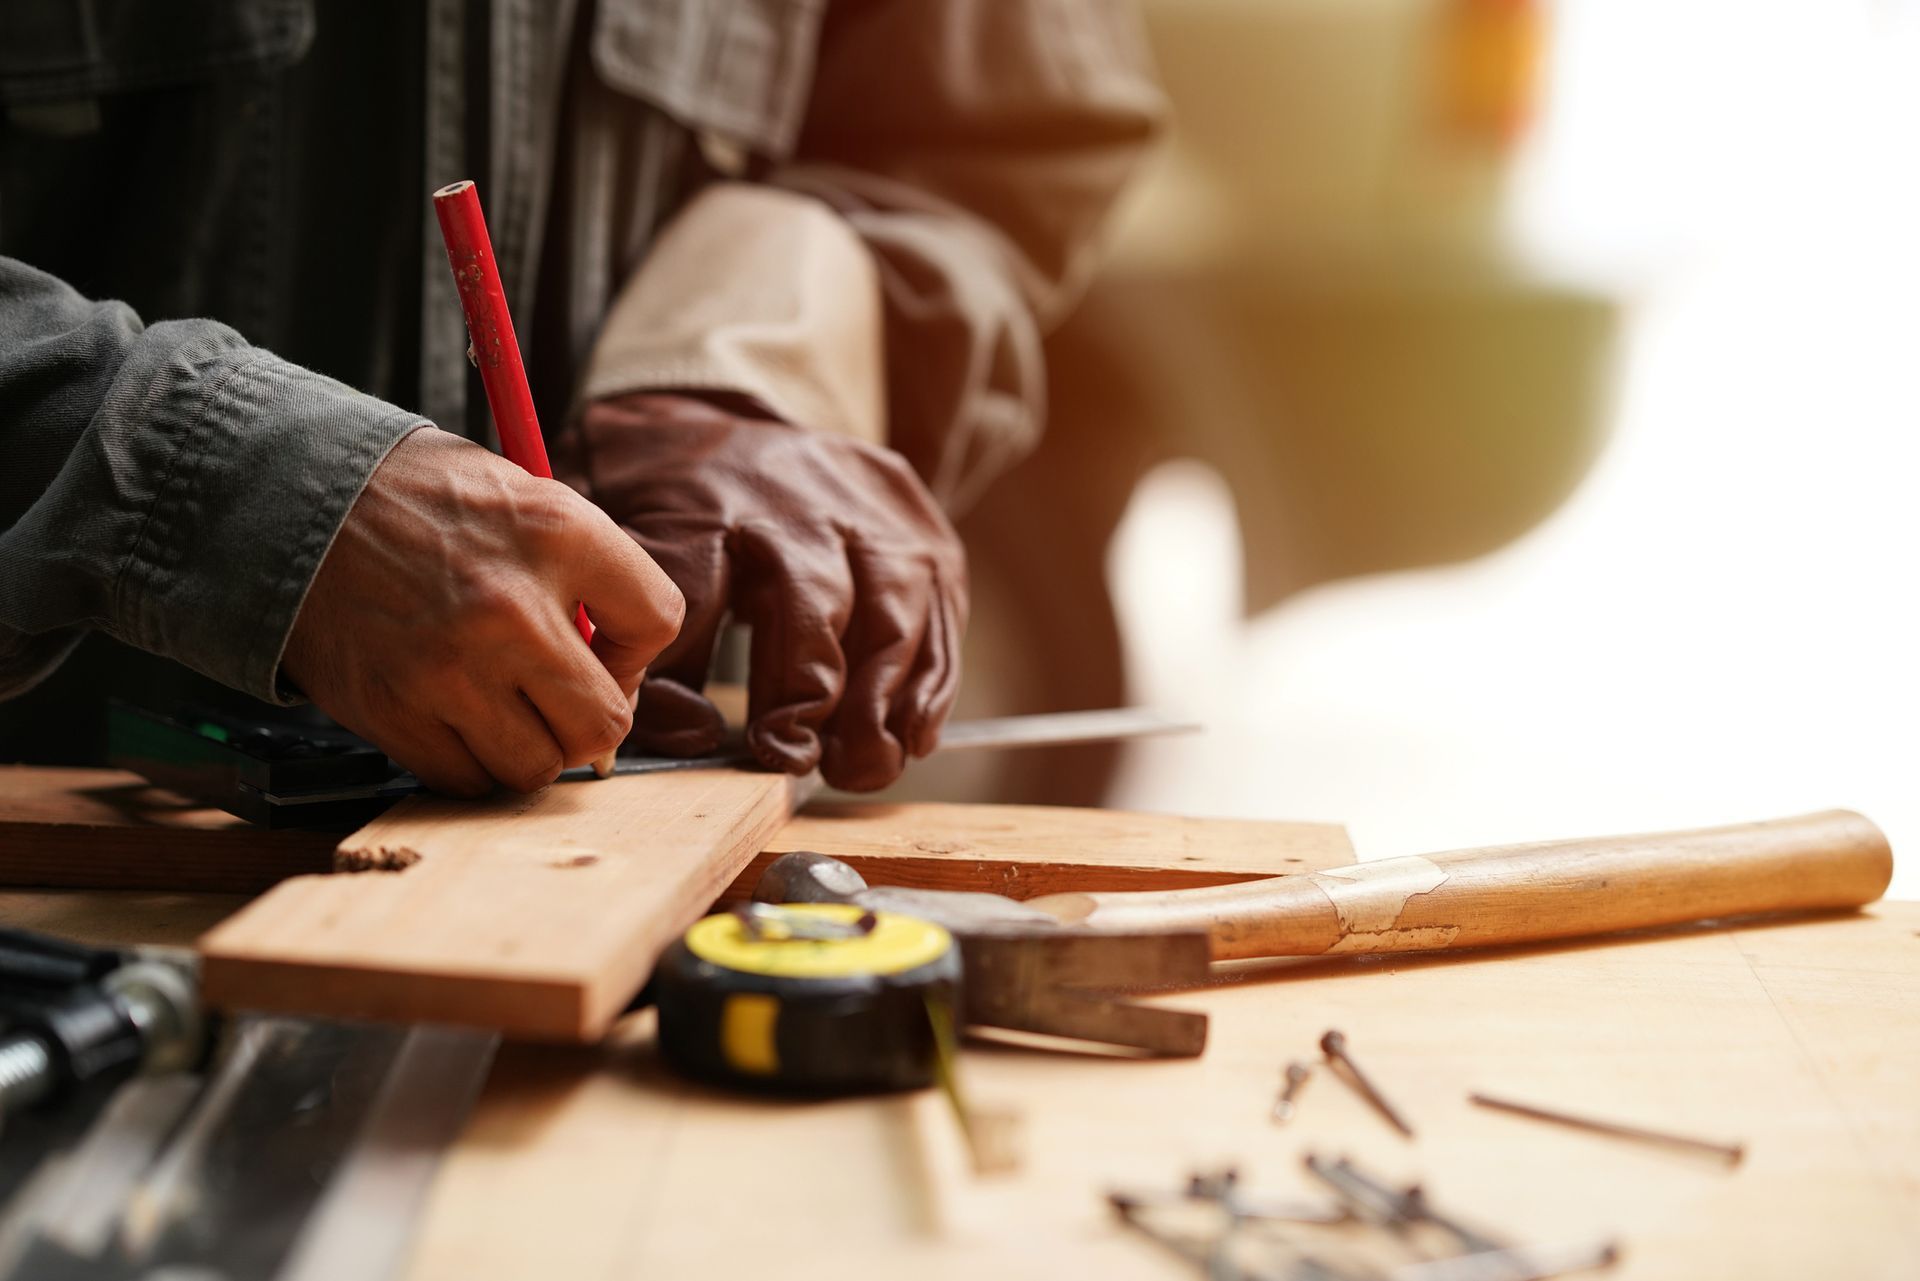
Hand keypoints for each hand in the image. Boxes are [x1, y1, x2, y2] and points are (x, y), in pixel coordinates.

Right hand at [282, 427, 684, 795]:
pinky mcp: (394, 710)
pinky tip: (450, 715)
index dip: (639, 648)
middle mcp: (512, 605)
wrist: (295, 499)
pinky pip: (464, 778)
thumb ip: (584, 575)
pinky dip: (466, 761)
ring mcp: (451, 666)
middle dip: (589, 720)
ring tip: (500, 706)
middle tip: (559, 701)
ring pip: (537, 767)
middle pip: (605, 722)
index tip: (608, 653)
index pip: (659, 619)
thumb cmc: (419, 500)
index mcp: (558, 532)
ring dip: (527, 748)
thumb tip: (621, 672)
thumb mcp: (523, 499)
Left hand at [555, 393, 966, 791]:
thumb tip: (644, 720)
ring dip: (880, 701)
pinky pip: (940, 612)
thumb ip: (595, 605)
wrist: (732, 405)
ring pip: (891, 610)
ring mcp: (865, 512)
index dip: (689, 684)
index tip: (697, 736)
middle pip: (811, 604)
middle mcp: (790, 501)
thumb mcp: (597, 517)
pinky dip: (931, 683)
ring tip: (859, 767)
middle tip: (791, 759)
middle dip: (807, 694)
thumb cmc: (658, 488)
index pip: (691, 603)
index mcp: (698, 502)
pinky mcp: (918, 527)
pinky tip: (910, 735)